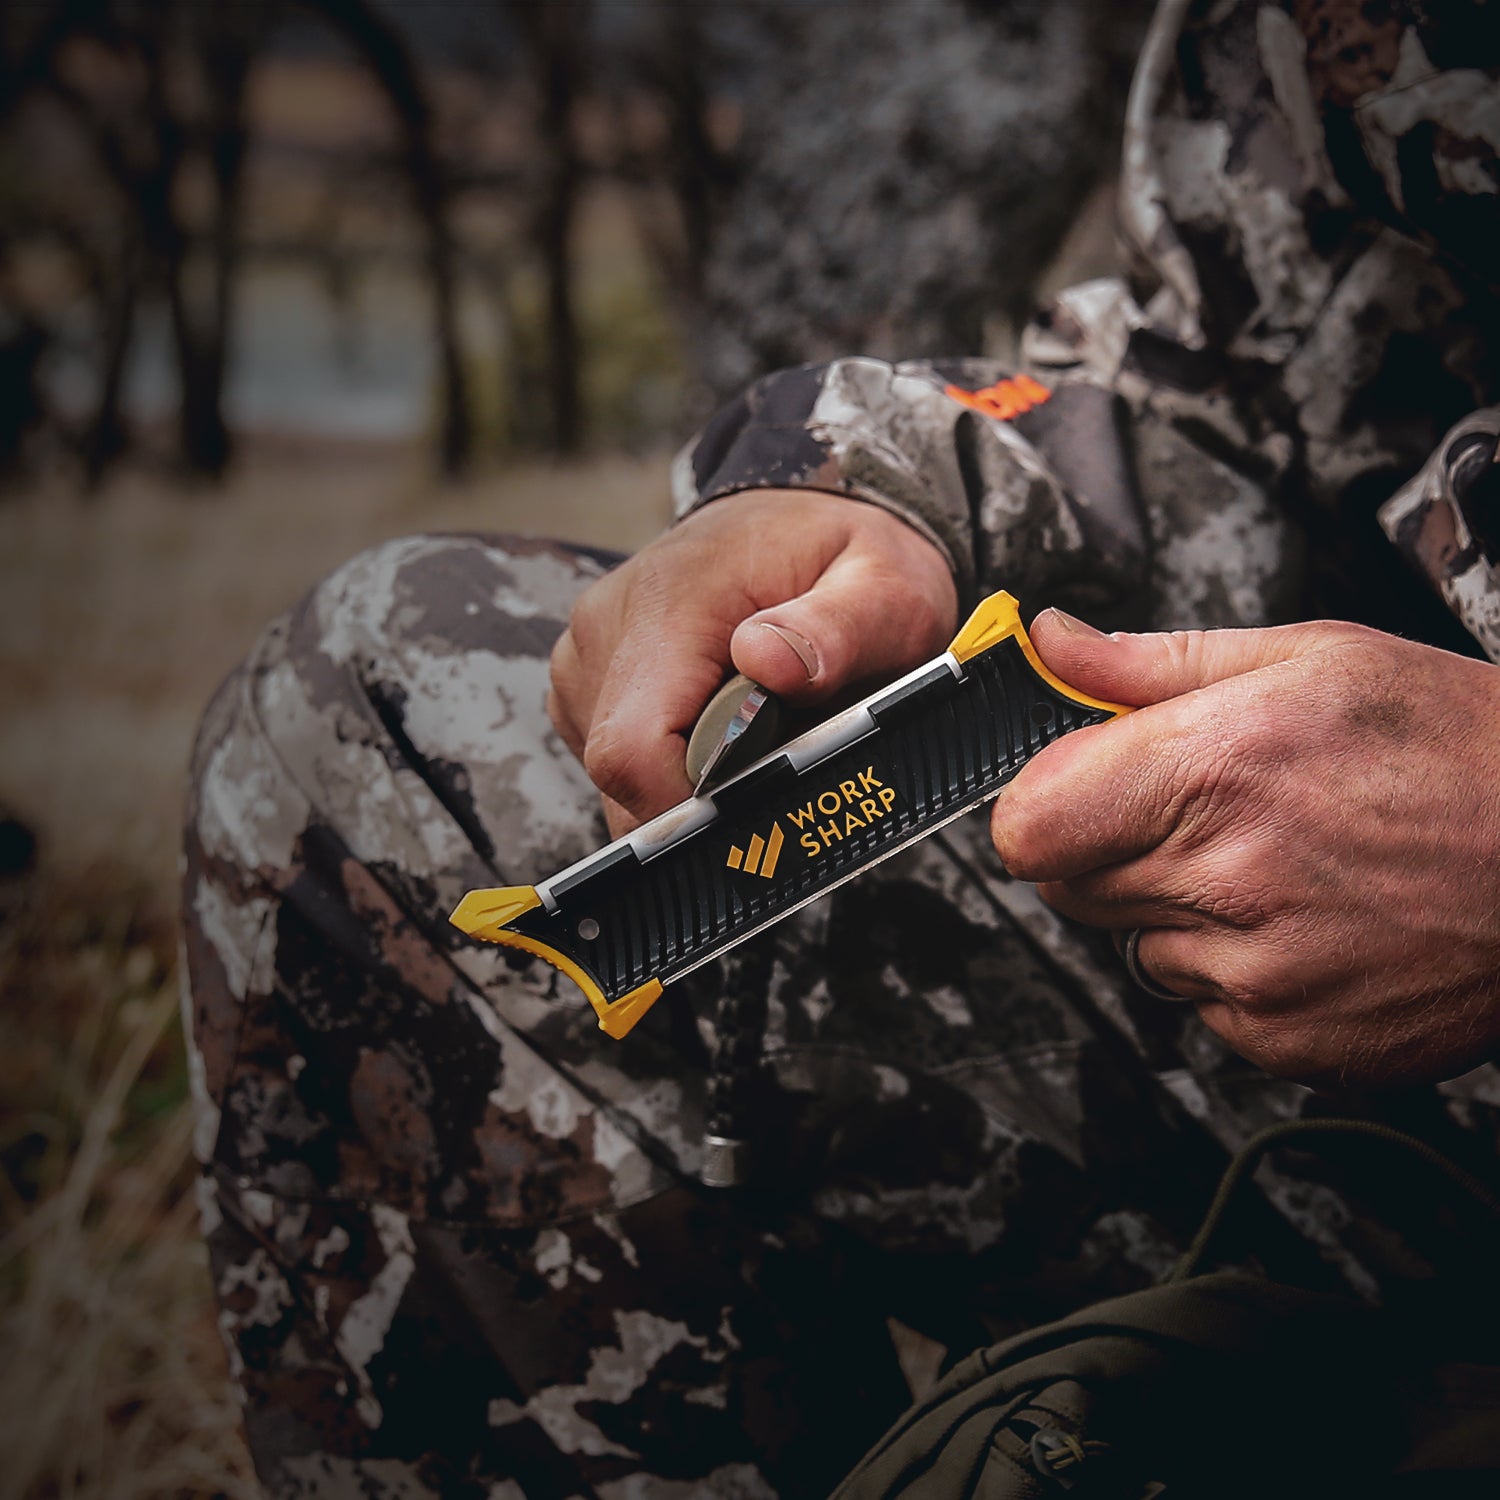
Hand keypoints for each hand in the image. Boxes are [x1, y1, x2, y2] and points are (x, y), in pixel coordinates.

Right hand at [549, 490, 957, 834]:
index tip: (761, 806)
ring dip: (688, 781)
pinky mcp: (588, 684)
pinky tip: (720, 724)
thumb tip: (770, 661)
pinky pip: (621, 760)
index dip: (692, 808)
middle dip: (703, 797)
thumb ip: (837, 628)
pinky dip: (673, 764)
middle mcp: (606, 631)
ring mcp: (588, 659)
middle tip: (778, 751)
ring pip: (618, 781)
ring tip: (755, 726)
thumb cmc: (843, 555)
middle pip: (624, 780)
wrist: (800, 516)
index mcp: (667, 604)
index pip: (631, 752)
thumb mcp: (882, 585)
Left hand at [991, 610, 1499, 1087]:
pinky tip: (1307, 922)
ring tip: (1275, 865)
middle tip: (1200, 813)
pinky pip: (1203, 1006)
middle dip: (1107, 847)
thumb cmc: (1456, 745)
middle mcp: (1227, 877)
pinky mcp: (1291, 1039)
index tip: (1079, 787)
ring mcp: (1260, 973)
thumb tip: (1051, 641)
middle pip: (1070, 886)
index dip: (1042, 804)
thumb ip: (1149, 661)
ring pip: (1136, 947)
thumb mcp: (1307, 657)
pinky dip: (1234, 971)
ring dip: (1175, 912)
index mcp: (1213, 768)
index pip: (1027, 827)